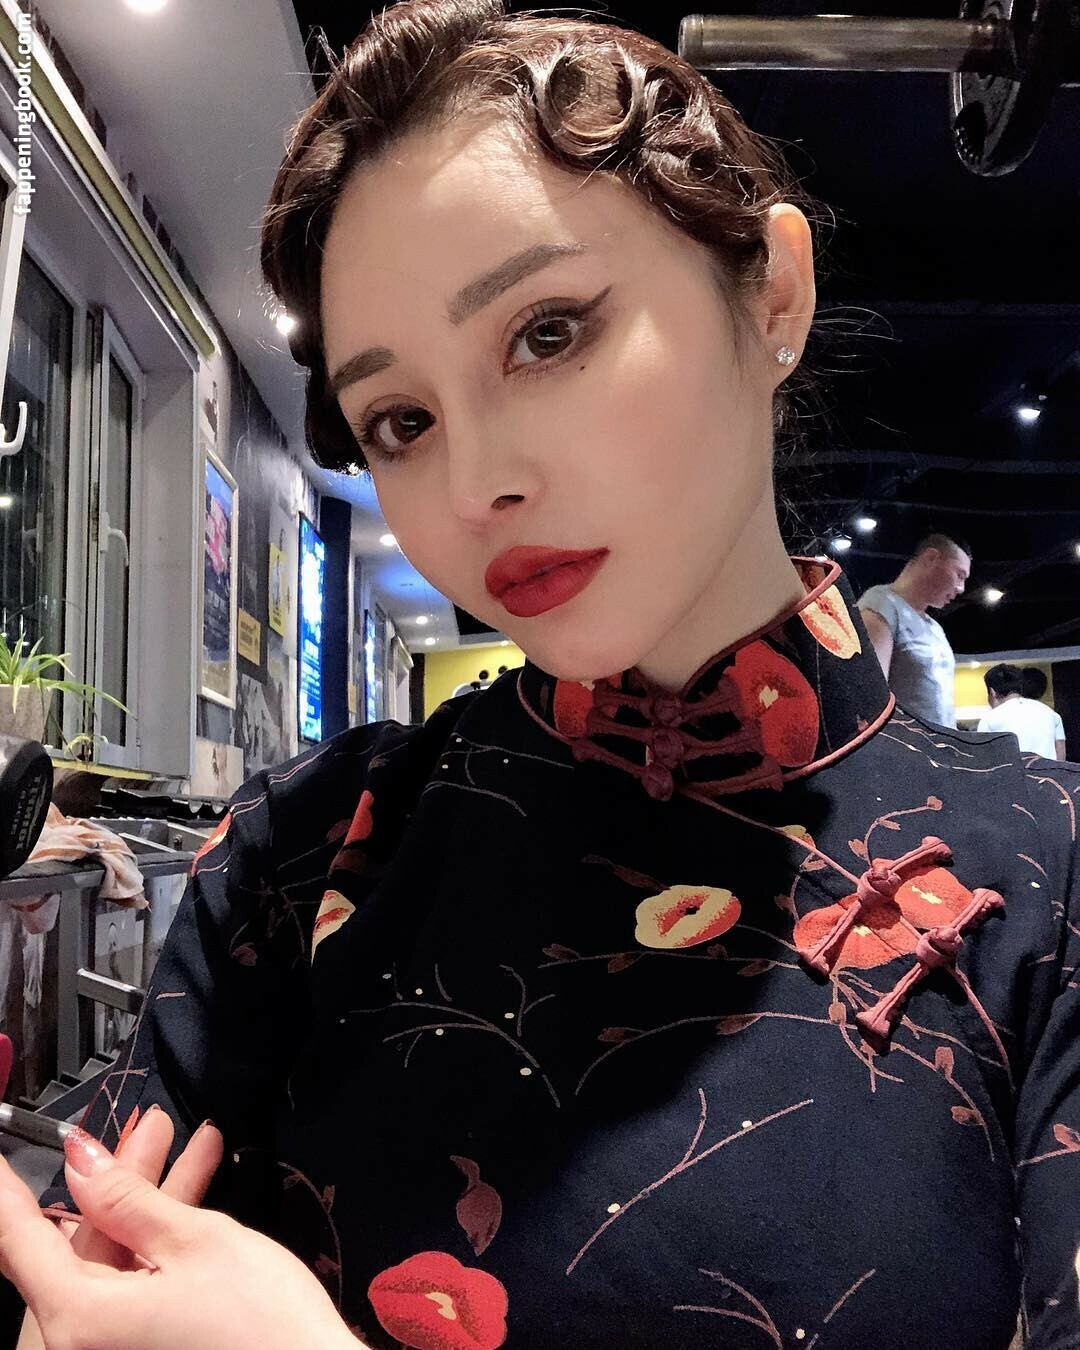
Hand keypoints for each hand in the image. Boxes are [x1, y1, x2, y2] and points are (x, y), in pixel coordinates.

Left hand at [0, 1128, 364, 1349]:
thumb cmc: (260, 1322)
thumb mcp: (192, 1240)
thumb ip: (125, 1199)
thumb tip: (79, 1160)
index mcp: (78, 1319)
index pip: (19, 1237)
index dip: (9, 1186)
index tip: (2, 1147)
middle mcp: (80, 1344)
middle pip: (75, 1245)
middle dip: (113, 1178)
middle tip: (147, 1124)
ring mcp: (112, 1349)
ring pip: (110, 1260)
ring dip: (145, 1201)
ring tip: (187, 1141)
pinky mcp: (141, 1349)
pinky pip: (131, 1284)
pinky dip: (156, 1240)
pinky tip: (195, 1192)